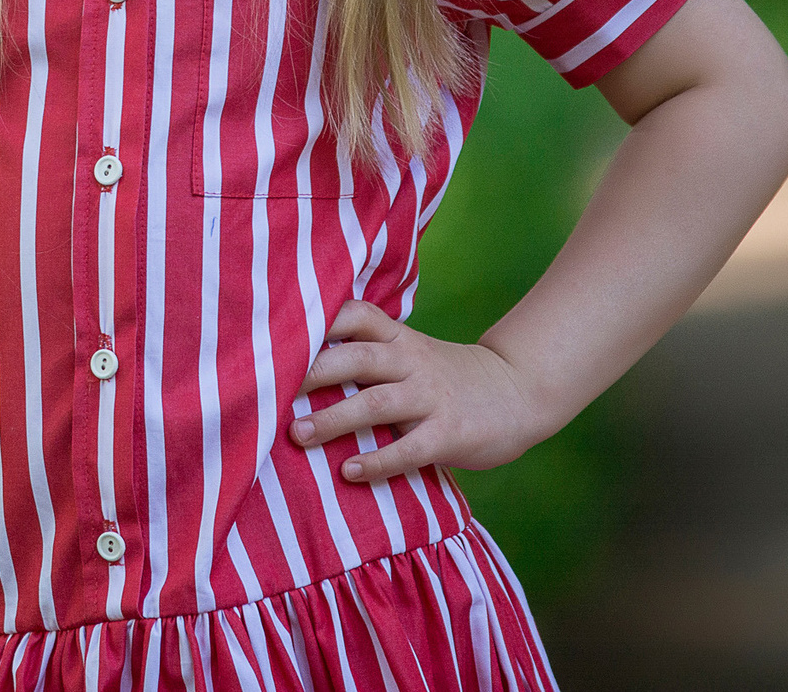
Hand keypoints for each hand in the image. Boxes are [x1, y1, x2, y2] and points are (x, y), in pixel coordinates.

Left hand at [288, 301, 556, 483]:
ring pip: (376, 403)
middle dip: (310, 373)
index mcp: (398, 338)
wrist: (519, 392)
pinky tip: (349, 472)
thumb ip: (367, 356)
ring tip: (297, 435)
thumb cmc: (445, 377)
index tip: (275, 334)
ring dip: (333, 419)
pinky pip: (409, 448)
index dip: (317, 320)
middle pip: (355, 358)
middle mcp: (411, 361)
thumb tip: (294, 370)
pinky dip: (378, 461)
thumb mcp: (409, 353)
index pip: (355, 315)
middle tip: (268, 390)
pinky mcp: (450, 433)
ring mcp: (431, 396)